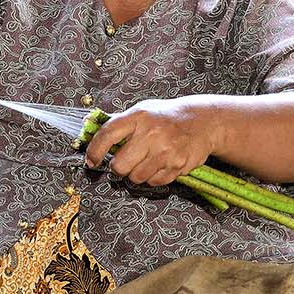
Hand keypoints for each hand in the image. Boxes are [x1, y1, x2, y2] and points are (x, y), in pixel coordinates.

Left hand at [84, 97, 216, 186]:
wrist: (203, 121)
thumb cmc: (166, 117)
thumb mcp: (142, 111)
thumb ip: (119, 122)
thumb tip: (90, 127)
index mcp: (139, 117)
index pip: (107, 135)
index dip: (94, 151)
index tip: (91, 161)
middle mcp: (151, 134)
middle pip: (119, 166)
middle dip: (118, 167)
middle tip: (125, 162)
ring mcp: (165, 151)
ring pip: (136, 178)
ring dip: (136, 174)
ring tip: (146, 161)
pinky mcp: (177, 165)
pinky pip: (153, 182)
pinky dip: (153, 177)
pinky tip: (159, 164)